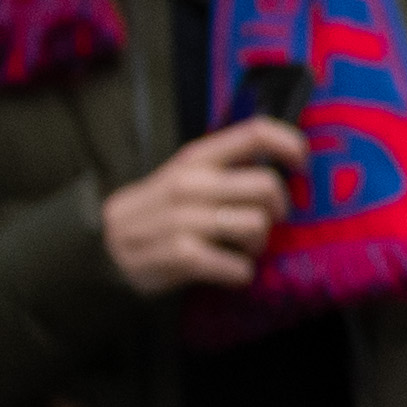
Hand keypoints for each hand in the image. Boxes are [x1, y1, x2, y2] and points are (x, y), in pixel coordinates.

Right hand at [102, 119, 307, 294]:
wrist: (104, 249)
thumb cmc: (159, 214)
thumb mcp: (184, 179)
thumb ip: (224, 169)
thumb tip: (284, 166)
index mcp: (196, 158)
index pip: (254, 133)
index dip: (290, 144)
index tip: (301, 164)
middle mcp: (191, 183)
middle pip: (267, 185)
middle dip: (278, 209)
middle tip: (265, 221)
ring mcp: (184, 219)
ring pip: (256, 225)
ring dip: (258, 244)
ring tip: (242, 248)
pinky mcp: (182, 255)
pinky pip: (238, 266)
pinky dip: (241, 273)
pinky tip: (228, 270)